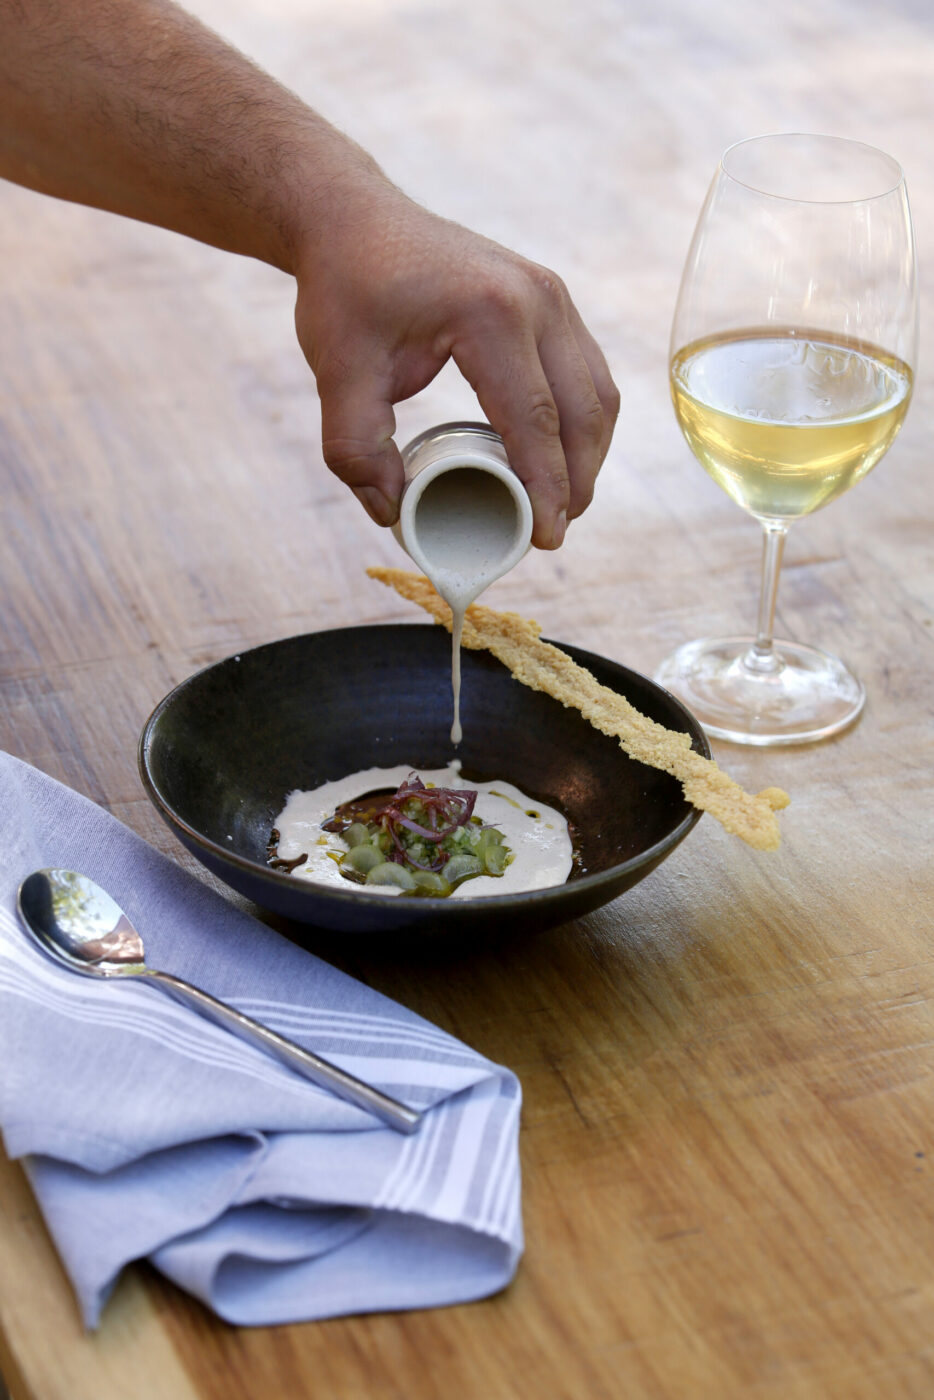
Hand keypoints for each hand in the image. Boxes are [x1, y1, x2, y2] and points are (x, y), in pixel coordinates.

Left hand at [293, 176, 618, 548]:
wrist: (353, 218)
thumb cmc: (345, 289)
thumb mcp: (337, 370)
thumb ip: (354, 447)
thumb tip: (392, 512)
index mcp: (491, 314)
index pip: (535, 420)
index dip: (545, 488)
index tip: (544, 538)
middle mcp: (537, 298)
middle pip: (582, 411)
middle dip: (575, 481)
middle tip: (552, 532)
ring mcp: (552, 294)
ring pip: (597, 391)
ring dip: (588, 454)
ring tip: (561, 503)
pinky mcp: (552, 298)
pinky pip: (588, 371)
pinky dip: (583, 421)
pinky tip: (563, 456)